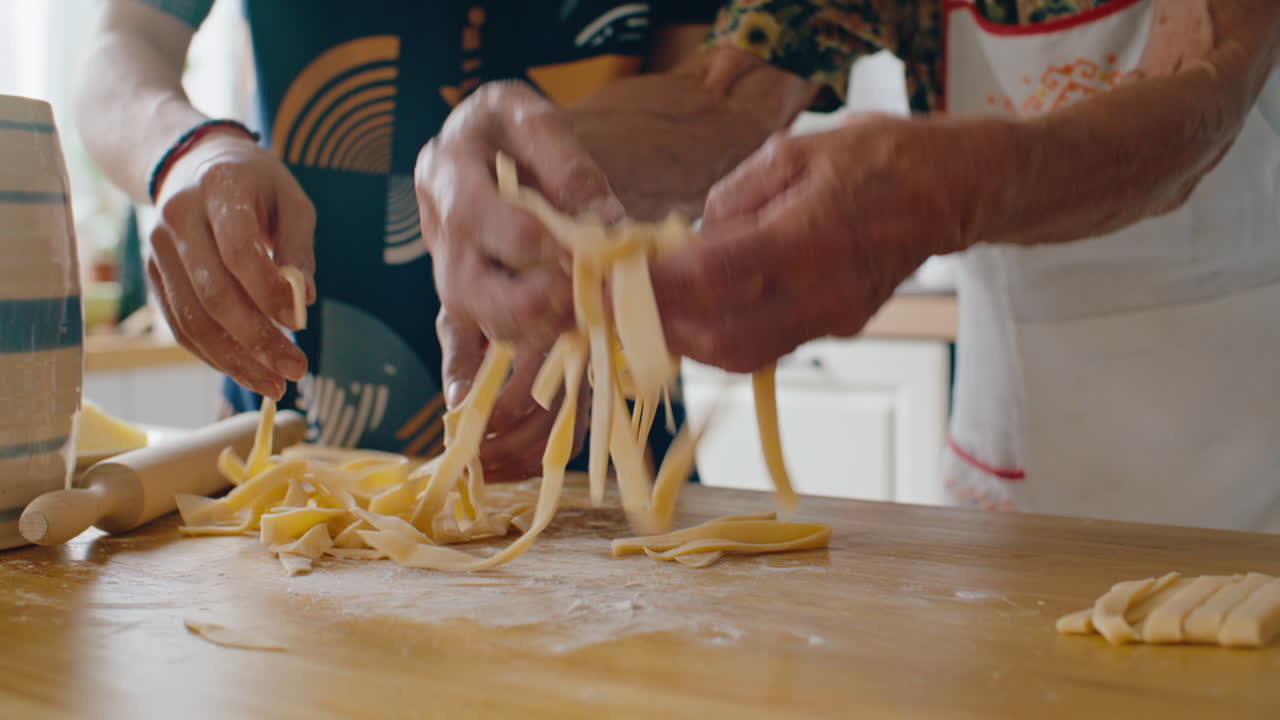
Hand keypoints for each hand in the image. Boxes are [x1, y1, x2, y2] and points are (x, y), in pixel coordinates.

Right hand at [146, 130, 315, 398]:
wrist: (192, 163)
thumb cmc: (256, 184)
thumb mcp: (291, 200)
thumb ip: (298, 247)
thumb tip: (303, 299)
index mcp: (218, 189)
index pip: (239, 251)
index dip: (268, 292)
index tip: (300, 322)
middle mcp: (178, 219)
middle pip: (213, 294)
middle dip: (257, 341)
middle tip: (296, 370)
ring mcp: (158, 249)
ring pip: (192, 318)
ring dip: (234, 360)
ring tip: (274, 385)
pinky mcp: (154, 275)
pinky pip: (179, 325)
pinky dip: (212, 354)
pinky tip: (245, 371)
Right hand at [418, 82, 619, 478]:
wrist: (463, 141)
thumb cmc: (503, 131)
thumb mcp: (528, 118)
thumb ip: (566, 166)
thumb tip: (607, 227)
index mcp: (454, 182)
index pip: (497, 224)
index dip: (538, 245)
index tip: (582, 259)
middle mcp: (445, 242)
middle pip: (475, 292)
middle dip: (526, 310)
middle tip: (575, 314)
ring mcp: (451, 283)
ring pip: (476, 334)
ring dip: (513, 366)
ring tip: (556, 392)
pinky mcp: (462, 311)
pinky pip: (461, 358)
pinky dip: (471, 397)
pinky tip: (483, 441)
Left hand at [437, 308, 588, 482]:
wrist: (512, 270)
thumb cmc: (480, 294)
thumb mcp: (461, 319)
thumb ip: (459, 361)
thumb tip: (456, 407)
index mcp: (543, 330)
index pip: (524, 391)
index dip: (494, 418)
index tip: (461, 430)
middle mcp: (572, 356)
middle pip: (547, 420)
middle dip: (504, 447)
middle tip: (468, 457)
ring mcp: (582, 378)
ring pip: (563, 437)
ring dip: (520, 461)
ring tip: (482, 468)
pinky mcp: (582, 396)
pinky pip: (572, 440)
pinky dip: (539, 461)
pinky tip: (505, 466)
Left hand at [651, 115, 989, 372]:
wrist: (950, 191)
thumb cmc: (875, 158)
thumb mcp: (795, 151)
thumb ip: (735, 196)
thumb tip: (689, 237)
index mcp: (807, 236)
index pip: (713, 278)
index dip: (653, 289)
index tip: (608, 286)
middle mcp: (820, 291)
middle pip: (720, 334)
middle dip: (659, 327)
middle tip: (618, 308)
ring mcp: (831, 319)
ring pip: (741, 353)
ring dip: (686, 340)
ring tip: (650, 314)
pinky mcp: (836, 329)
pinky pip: (766, 347)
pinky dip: (721, 338)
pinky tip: (697, 314)